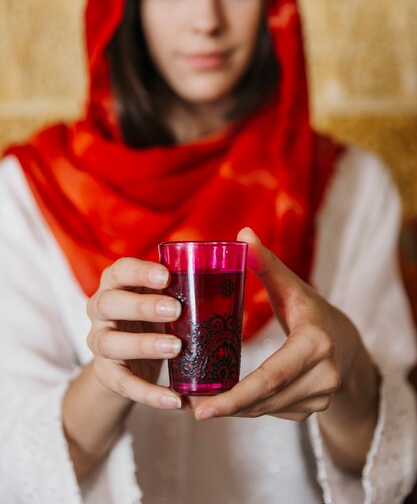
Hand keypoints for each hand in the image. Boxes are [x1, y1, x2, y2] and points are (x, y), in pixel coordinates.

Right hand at [86, 257, 182, 409]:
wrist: (128, 356)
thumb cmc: (152, 315)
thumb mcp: (161, 297)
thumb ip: (181, 289)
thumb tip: (227, 286)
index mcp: (115, 283)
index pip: (120, 270)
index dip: (140, 272)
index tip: (166, 276)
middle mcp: (100, 309)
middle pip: (109, 304)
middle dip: (142, 306)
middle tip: (176, 309)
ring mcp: (99, 341)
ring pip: (110, 343)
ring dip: (143, 345)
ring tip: (176, 347)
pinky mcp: (106, 373)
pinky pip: (124, 384)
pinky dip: (149, 394)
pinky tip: (174, 400)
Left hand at [192, 227, 370, 423]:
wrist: (344, 340)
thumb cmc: (309, 309)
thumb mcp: (290, 286)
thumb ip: (266, 263)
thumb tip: (243, 232)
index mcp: (315, 343)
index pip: (270, 376)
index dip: (235, 396)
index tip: (201, 407)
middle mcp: (324, 375)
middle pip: (265, 398)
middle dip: (226, 406)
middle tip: (189, 407)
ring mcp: (321, 396)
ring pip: (266, 409)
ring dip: (234, 410)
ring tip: (199, 405)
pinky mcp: (313, 409)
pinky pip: (274, 412)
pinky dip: (249, 409)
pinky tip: (227, 401)